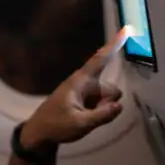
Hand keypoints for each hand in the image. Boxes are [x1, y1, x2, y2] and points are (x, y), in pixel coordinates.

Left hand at [21, 26, 130, 149]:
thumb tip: (119, 106)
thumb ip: (102, 115)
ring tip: (85, 120)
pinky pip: (101, 105)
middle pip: (111, 90)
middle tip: (90, 117)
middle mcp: (85, 83)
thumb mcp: (80, 124)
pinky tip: (85, 121)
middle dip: (108, 103)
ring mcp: (85, 93)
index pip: (99, 60)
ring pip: (107, 99)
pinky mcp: (84, 102)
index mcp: (80, 81)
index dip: (113, 46)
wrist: (39, 134)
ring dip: (103, 110)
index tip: (126, 30)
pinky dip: (99, 113)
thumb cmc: (56, 125)